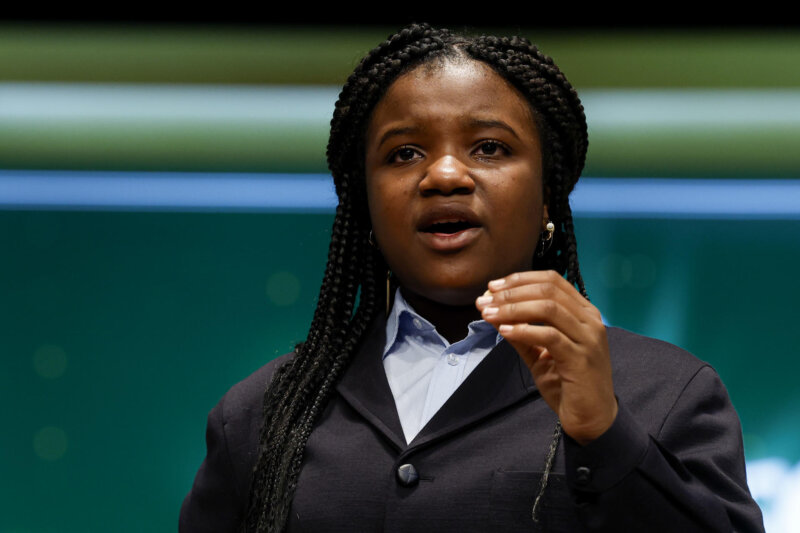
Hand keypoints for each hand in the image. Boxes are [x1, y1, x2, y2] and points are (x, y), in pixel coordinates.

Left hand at [475, 270, 616, 444]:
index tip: (493, 287)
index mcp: (583, 313)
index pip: (552, 281)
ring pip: (549, 308)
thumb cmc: (568, 384)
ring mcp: (588, 338)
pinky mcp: (581, 358)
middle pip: (548, 290)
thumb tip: (493, 312)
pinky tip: (505, 330)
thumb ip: (520, 332)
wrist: (592, 418)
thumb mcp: (539, 353)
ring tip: (489, 313)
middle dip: (512, 292)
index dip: (520, 280)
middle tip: (485, 300)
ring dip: (513, 308)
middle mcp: (590, 321)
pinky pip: (550, 336)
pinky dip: (524, 330)